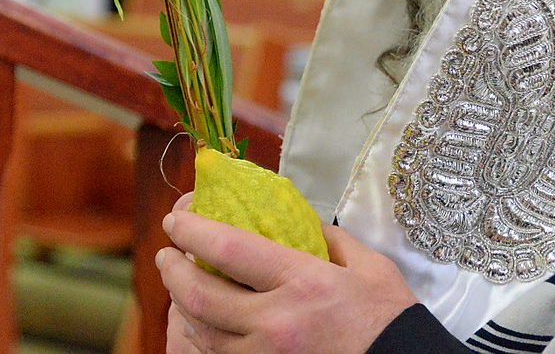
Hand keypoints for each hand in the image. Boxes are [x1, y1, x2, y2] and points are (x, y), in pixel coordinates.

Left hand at [156, 192, 417, 352]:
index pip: (230, 249)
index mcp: (303, 282)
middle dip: (173, 272)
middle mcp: (277, 323)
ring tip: (179, 283)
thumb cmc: (388, 317)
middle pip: (201, 297)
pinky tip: (203, 321)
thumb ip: (326, 237)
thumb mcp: (366, 265)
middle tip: (166, 253)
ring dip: (182, 306)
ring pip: (204, 334)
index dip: (193, 231)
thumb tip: (292, 216)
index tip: (176, 219)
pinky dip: (204, 338)